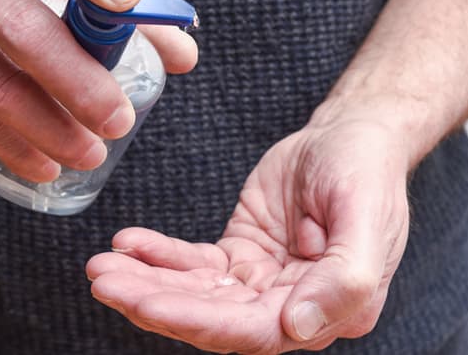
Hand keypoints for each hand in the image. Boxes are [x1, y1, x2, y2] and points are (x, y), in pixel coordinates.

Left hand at [87, 112, 409, 353]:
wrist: (350, 136)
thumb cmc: (365, 172)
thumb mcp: (367, 218)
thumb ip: (344, 279)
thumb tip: (297, 328)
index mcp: (328, 307)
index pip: (253, 331)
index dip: (196, 320)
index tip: (145, 303)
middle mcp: (289, 304)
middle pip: (211, 316)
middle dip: (153, 301)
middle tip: (104, 281)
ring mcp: (259, 281)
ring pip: (194, 293)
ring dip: (146, 280)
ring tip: (100, 265)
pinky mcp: (238, 255)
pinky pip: (192, 262)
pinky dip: (157, 253)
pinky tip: (128, 242)